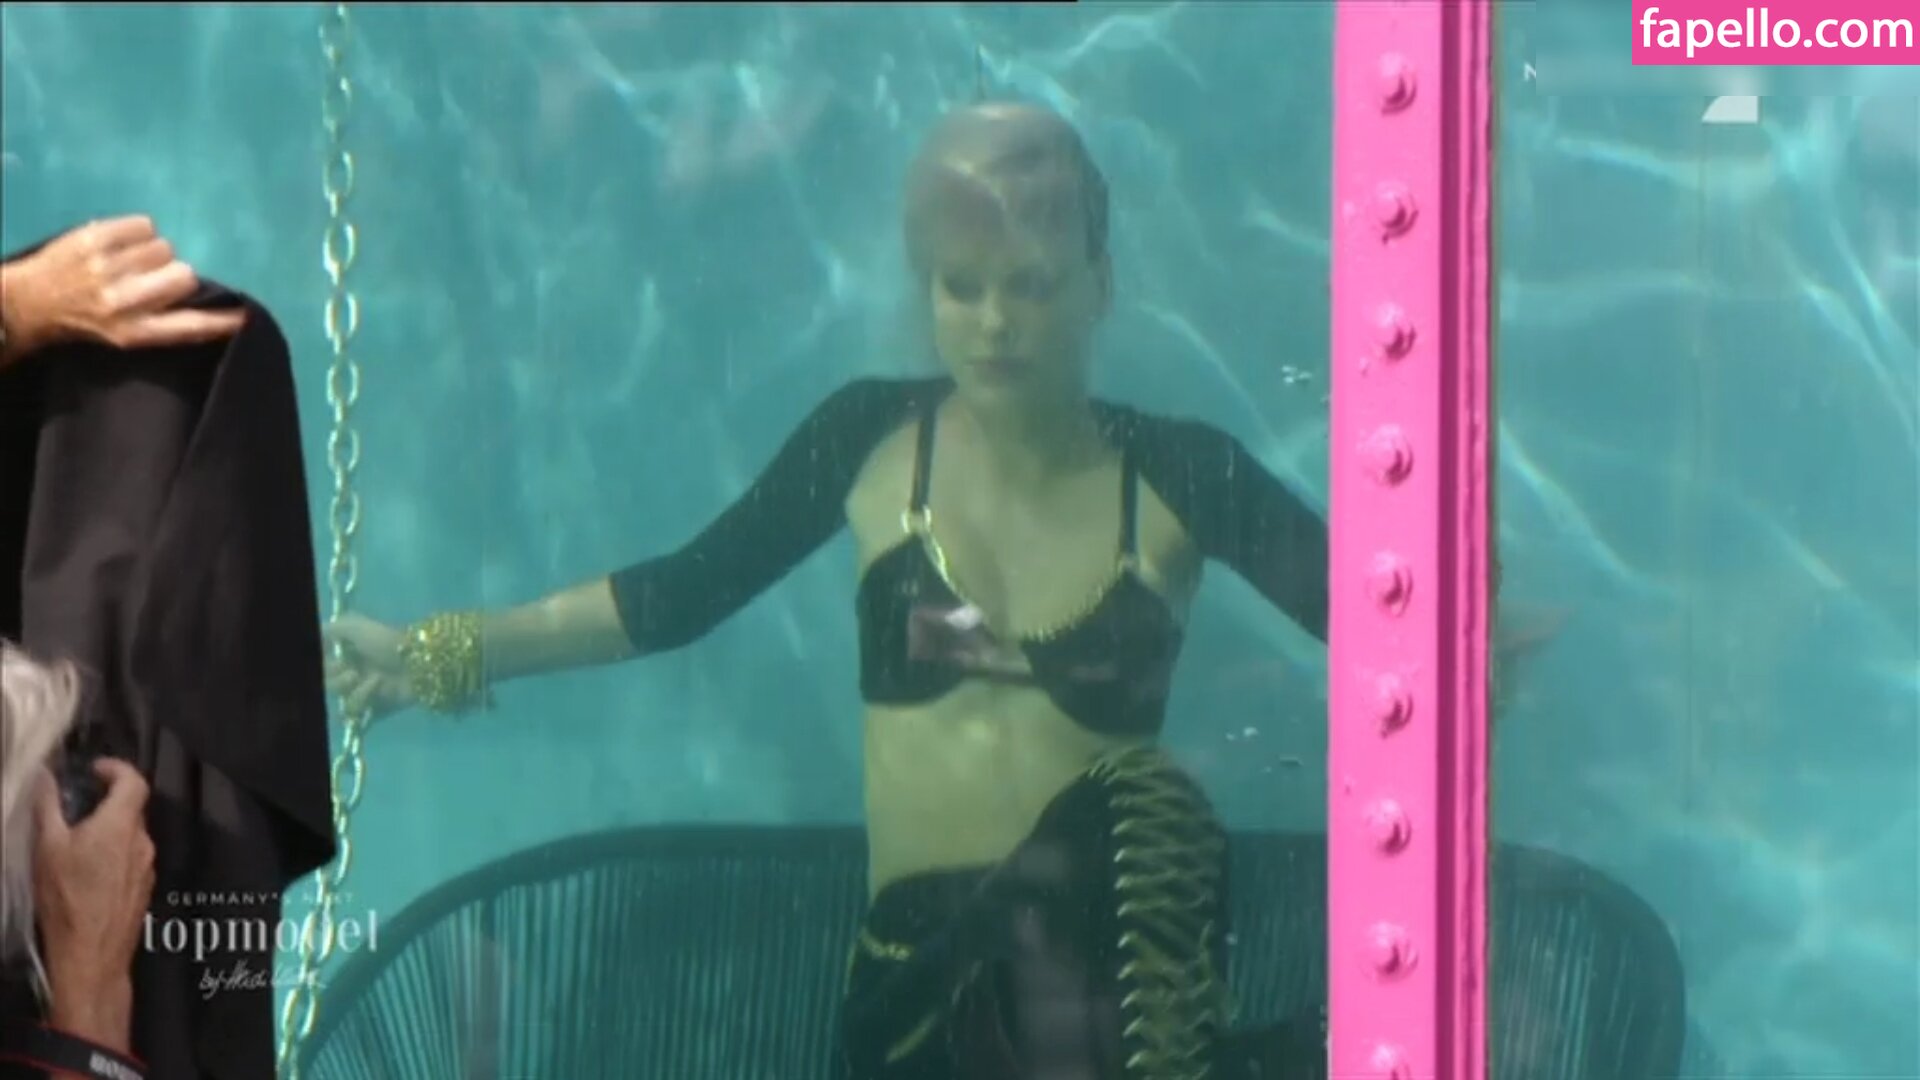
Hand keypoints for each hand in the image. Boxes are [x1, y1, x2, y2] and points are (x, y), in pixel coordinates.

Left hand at [0, 215, 245, 363]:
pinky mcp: (95, 238)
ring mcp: (108, 267)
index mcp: (135, 331)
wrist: (27, 302)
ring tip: (131, 260)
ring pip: (165, 247)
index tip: (243, 315)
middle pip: (184, 275)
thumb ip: (164, 321)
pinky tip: (122, 243)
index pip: (189, 326)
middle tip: (155, 277)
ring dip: (155, 252)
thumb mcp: (125, 336)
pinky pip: (145, 225)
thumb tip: (205, 298)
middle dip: (176, 274)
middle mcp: (124, 301)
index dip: (220, 320)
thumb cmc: (83, 321)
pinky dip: (138, 231)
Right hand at [31, 758, 153, 1053]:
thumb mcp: (47, 848)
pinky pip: (132, 859)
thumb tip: (44, 775)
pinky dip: (114, 854)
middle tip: (78, 806)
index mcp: (122, 825)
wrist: (91, 955)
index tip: (94, 769)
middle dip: (107, 802)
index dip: (116, 769)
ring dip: (110, 830)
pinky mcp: (144, 888)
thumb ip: (47, 807)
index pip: (134, 781)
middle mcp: (143, 841)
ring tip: (77, 841)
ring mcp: (147, 867)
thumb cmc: (66, 898)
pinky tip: (89, 871)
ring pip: (131, 836)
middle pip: (132, 809)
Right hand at [323, 612, 416, 719]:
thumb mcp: (355, 627)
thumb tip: (318, 634)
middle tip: (352, 672)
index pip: (323, 665)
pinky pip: (356, 714)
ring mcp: (363, 692)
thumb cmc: (386, 641)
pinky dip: (365, 698)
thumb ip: (330, 629)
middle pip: (327, 685)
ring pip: (340, 700)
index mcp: (345, 654)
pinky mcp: (374, 708)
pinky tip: (379, 687)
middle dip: (335, 678)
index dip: (325, 664)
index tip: (328, 656)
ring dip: (354, 689)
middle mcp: (351, 673)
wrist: (417, 662)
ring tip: (373, 679)